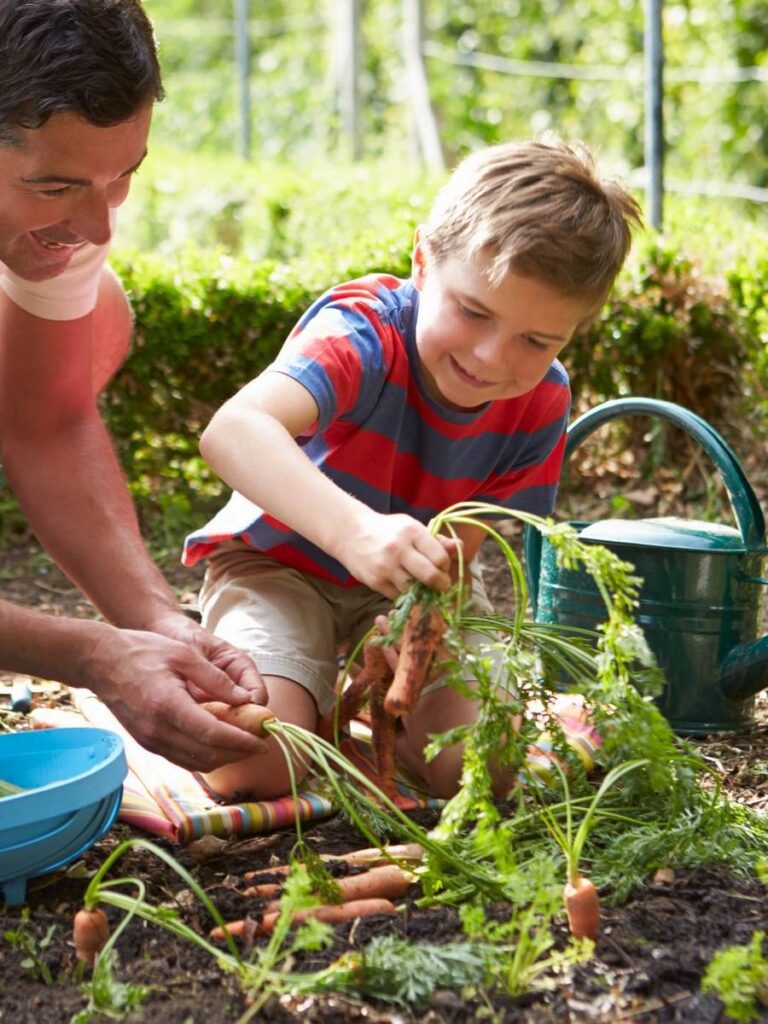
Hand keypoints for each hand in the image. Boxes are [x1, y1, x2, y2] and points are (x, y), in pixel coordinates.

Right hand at [77, 622, 269, 771]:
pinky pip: (182, 758)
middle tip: (260, 744)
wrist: (100, 662)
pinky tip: (219, 743)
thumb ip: (216, 679)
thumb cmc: (143, 651)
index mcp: (168, 707)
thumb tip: (245, 700)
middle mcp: (158, 731)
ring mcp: (150, 741)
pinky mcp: (147, 743)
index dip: (242, 742)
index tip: (264, 742)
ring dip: (223, 758)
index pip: (213, 735)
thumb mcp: (184, 655)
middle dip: (238, 753)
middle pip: (208, 755)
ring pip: (195, 763)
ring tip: (244, 744)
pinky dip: (205, 756)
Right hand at [336, 510, 459, 598]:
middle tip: (441, 584)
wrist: (351, 534)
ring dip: (423, 592)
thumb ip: (436, 540)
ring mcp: (386, 568)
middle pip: (430, 577)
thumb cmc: (388, 531)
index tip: (443, 567)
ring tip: (422, 586)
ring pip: (415, 590)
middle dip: (441, 584)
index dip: (446, 566)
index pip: (440, 557)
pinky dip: (406, 596)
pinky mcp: (375, 582)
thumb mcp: (411, 527)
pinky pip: (399, 597)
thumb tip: (459, 547)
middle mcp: (399, 549)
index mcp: (412, 532)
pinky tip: (405, 587)